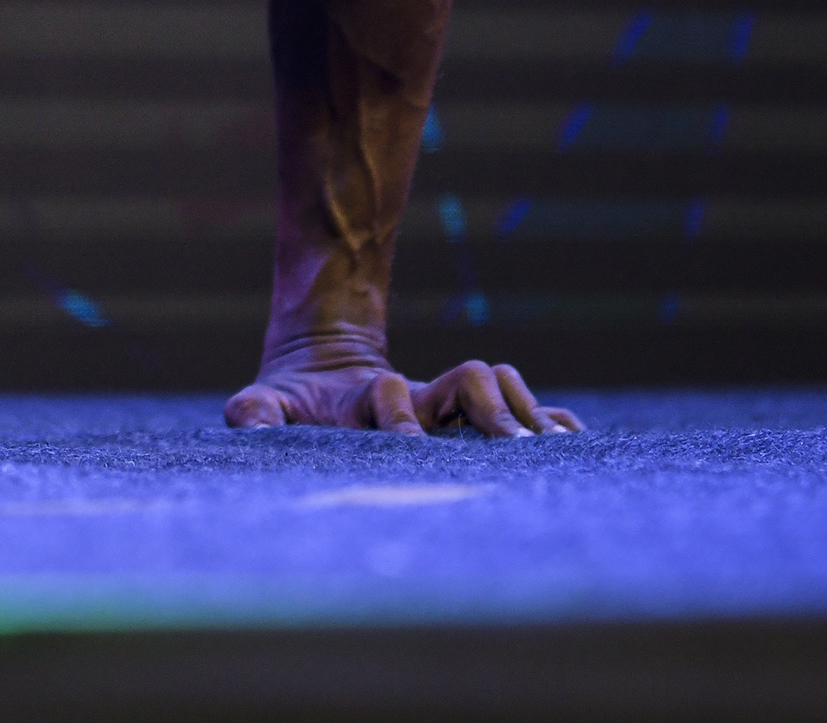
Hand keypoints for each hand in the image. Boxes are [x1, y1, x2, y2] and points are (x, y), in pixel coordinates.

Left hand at [226, 354, 579, 438]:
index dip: (400, 417)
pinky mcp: (474, 420)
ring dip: (527, 415)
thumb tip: (249, 419)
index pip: (397, 396)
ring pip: (504, 389)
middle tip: (514, 449)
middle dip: (493, 412)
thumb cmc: (294, 403)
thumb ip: (255, 411)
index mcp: (378, 398)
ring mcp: (454, 407)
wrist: (324, 374)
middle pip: (473, 382)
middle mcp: (426, 399)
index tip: (406, 441)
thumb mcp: (266, 404)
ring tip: (548, 453)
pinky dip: (553, 424)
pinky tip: (577, 448)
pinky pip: (526, 412)